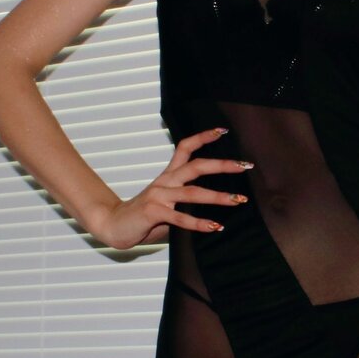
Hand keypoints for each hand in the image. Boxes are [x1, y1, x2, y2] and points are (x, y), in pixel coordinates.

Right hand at [88, 126, 251, 249]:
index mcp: (168, 176)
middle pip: (196, 166)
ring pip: (192, 193)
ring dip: (218, 197)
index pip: (185, 148)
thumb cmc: (144, 217)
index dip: (203, 137)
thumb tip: (211, 207)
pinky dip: (199, 223)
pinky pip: (180, 218)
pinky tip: (215, 226)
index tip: (223, 131)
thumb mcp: (168, 205)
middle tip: (244, 166)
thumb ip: (186, 203)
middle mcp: (165, 181)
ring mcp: (158, 196)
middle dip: (222, 165)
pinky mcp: (153, 212)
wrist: (114, 225)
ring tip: (238, 200)